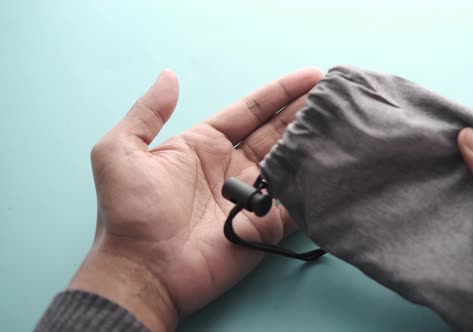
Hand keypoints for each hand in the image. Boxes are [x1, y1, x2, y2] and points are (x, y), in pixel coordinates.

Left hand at [69, 68, 322, 330]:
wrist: (143, 270)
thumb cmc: (130, 212)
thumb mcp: (121, 151)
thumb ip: (147, 112)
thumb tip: (170, 76)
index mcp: (205, 145)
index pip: (250, 111)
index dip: (279, 93)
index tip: (311, 76)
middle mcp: (232, 166)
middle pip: (276, 131)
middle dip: (304, 111)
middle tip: (334, 94)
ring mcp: (250, 196)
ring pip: (289, 160)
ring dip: (313, 141)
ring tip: (341, 120)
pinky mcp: (264, 225)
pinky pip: (295, 200)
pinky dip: (314, 183)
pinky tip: (335, 162)